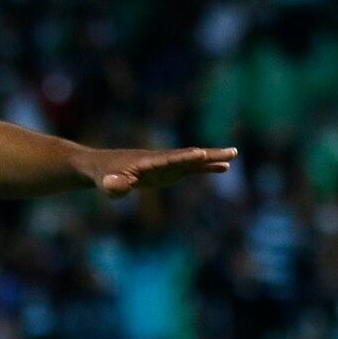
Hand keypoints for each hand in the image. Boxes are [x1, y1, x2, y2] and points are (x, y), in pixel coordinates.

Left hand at [82, 147, 236, 197]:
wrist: (103, 167)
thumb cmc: (103, 175)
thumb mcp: (105, 182)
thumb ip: (112, 185)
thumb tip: (114, 186)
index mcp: (147, 162)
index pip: (168, 159)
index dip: (183, 157)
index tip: (200, 153)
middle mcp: (161, 160)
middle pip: (187, 156)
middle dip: (208, 155)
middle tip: (231, 152)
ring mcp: (167, 164)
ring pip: (192, 160)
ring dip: (212, 158)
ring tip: (233, 155)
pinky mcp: (169, 171)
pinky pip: (190, 168)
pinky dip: (205, 167)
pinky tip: (222, 168)